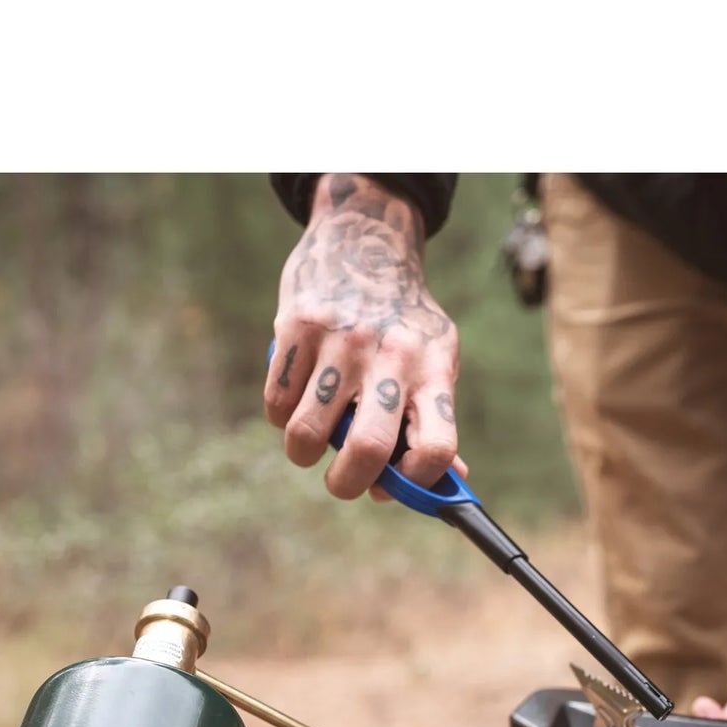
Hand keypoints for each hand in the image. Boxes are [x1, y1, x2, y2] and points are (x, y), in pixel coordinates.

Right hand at [263, 174, 460, 499]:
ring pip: (307, 434)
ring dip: (304, 454)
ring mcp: (343, 339)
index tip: (396, 484)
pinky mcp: (298, 325)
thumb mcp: (434, 362)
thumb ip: (435, 422)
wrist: (365, 239)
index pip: (437, 448)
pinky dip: (281, 418)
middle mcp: (392, 355)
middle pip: (369, 450)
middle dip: (347, 485)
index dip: (416, 482)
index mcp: (433, 370)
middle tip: (342, 482)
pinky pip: (277, 405)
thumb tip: (449, 487)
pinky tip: (295, 402)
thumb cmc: (403, 323)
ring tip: (310, 442)